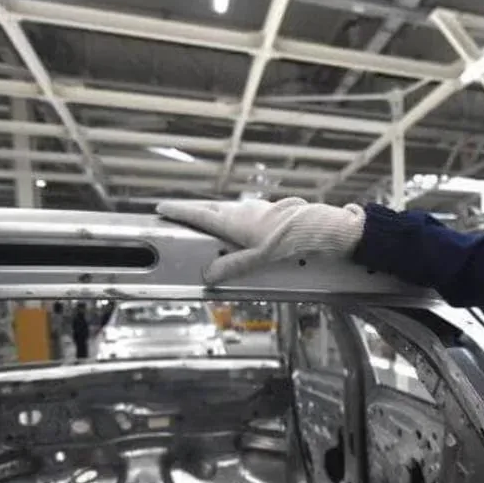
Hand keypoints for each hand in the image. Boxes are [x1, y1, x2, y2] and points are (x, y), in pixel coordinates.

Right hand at [156, 197, 365, 283]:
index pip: (199, 215)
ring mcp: (258, 208)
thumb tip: (208, 275)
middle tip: (180, 214)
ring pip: (230, 209)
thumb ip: (232, 267)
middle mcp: (243, 210)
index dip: (179, 212)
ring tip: (208, 221)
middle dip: (195, 211)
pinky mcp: (270, 210)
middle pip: (212, 209)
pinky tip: (243, 225)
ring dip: (216, 213)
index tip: (162, 208)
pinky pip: (246, 212)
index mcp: (234, 221)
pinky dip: (235, 217)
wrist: (320, 230)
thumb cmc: (291, 243)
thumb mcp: (259, 259)